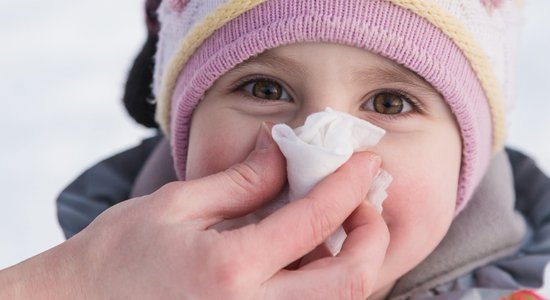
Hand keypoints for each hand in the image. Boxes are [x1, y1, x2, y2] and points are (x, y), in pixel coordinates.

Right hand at [0, 124, 387, 299]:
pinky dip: (322, 283)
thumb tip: (282, 150)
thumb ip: (240, 181)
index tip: (365, 161)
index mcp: (229, 270)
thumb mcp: (176, 205)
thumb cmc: (117, 256)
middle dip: (371, 236)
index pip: (315, 220)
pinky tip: (304, 256)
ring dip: (351, 260)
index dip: (349, 184)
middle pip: (350, 282)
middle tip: (363, 202)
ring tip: (334, 224)